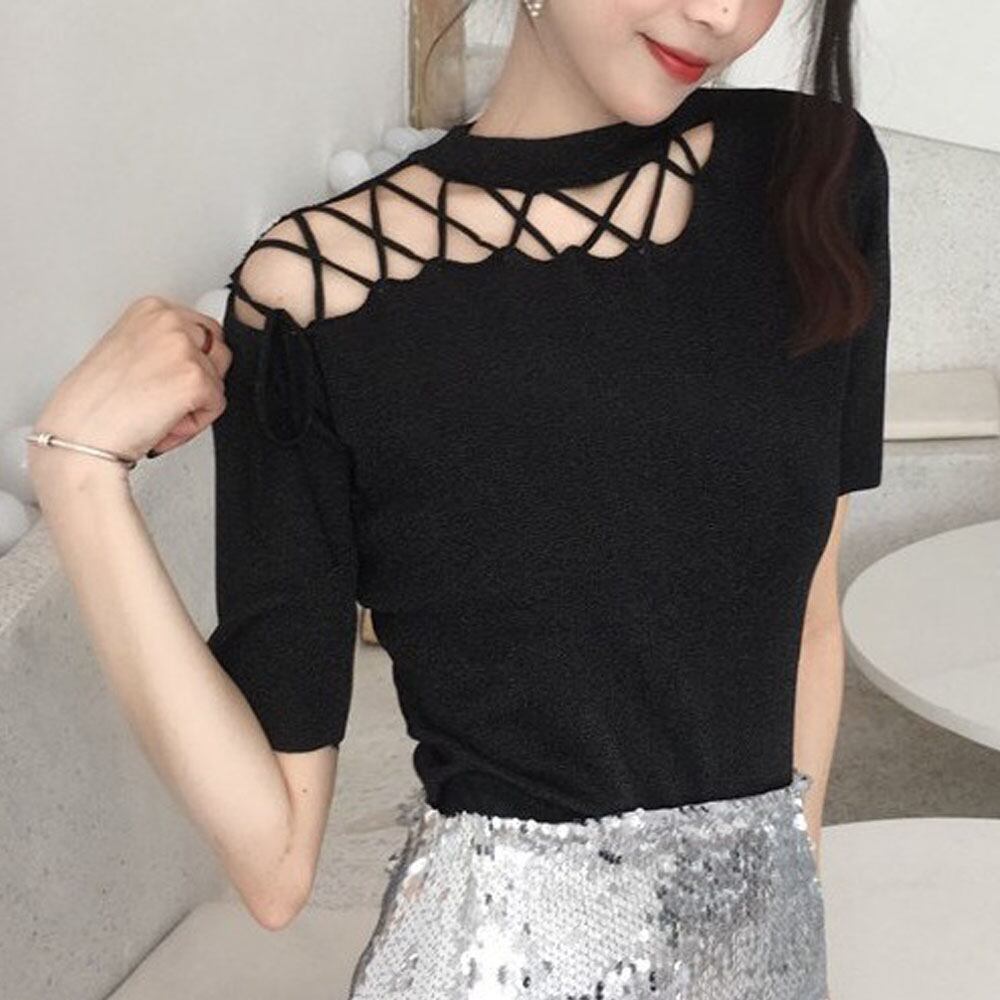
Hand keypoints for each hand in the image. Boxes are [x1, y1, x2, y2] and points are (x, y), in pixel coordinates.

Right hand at [28, 296, 229, 485]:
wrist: (82, 435)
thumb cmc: (97, 403)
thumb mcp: (130, 349)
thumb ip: (165, 343)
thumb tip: (198, 353)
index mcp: (152, 308)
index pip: (204, 331)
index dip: (191, 363)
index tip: (165, 380)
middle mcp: (169, 320)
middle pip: (219, 353)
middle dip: (199, 381)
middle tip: (162, 399)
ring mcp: (183, 348)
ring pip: (218, 382)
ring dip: (194, 404)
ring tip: (157, 411)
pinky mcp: (194, 379)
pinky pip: (216, 406)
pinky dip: (194, 424)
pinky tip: (162, 423)